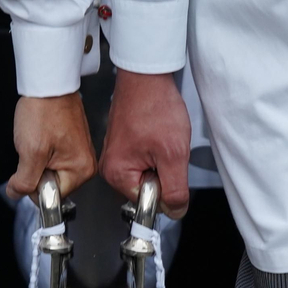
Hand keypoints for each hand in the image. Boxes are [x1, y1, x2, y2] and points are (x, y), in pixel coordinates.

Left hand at [7, 93, 97, 201]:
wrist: (48, 85)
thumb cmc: (44, 110)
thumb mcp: (30, 152)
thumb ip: (24, 181)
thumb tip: (17, 193)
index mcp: (81, 170)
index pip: (52, 197)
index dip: (34, 185)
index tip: (31, 166)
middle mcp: (85, 163)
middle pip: (51, 185)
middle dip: (36, 171)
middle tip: (35, 149)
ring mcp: (78, 153)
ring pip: (48, 171)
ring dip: (37, 160)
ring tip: (39, 139)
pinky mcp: (71, 144)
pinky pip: (51, 159)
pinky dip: (40, 151)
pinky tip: (41, 136)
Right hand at [100, 68, 190, 216]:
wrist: (148, 75)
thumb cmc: (154, 106)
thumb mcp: (174, 154)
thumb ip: (175, 190)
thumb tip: (175, 211)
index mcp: (117, 174)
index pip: (147, 204)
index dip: (165, 189)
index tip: (167, 166)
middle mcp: (111, 167)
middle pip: (147, 190)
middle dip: (164, 174)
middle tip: (166, 150)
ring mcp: (117, 155)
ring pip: (149, 174)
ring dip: (162, 161)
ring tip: (161, 139)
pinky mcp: (124, 145)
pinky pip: (146, 160)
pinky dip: (157, 151)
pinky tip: (158, 134)